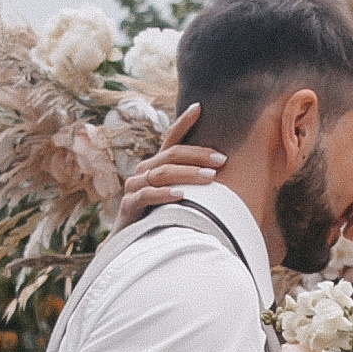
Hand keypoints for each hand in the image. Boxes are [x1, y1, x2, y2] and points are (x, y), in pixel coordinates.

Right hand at [115, 107, 222, 223]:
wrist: (132, 243)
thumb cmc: (160, 217)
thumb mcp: (177, 196)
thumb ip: (192, 183)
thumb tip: (223, 174)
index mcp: (156, 165)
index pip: (171, 139)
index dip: (183, 122)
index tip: (200, 107)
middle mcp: (143, 171)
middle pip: (171, 155)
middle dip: (198, 156)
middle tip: (222, 160)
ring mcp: (134, 187)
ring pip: (162, 173)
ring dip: (188, 174)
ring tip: (210, 178)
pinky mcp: (129, 205)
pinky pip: (147, 195)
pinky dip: (165, 194)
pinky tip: (182, 195)